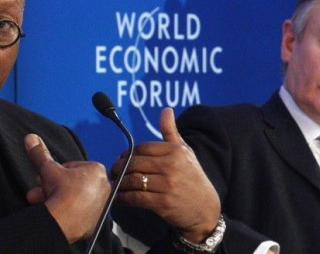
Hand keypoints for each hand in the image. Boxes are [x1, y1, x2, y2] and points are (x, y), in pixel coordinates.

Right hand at [24, 134, 110, 243]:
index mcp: (97, 170)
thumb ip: (40, 153)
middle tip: (40, 189)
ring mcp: (100, 206)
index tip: (46, 176)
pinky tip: (54, 214)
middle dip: (53, 186)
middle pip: (73, 183)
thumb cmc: (61, 193)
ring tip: (41, 202)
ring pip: (75, 199)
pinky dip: (67, 213)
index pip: (72, 167)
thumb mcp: (48, 169)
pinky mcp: (95, 222)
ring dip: (58, 199)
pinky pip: (79, 214)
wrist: (63, 222)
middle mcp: (103, 187)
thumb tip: (31, 138)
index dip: (55, 171)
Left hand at [112, 108, 220, 242]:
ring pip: (133, 180)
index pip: (142, 148)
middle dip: (119, 167)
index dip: (128, 153)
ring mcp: (167, 185)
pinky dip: (124, 198)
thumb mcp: (185, 152)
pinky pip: (136, 197)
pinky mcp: (163, 203)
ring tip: (114, 184)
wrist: (205, 208)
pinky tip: (119, 197)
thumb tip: (166, 110)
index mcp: (176, 151)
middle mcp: (172, 166)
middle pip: (135, 163)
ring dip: (119, 183)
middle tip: (113, 171)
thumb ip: (171, 131)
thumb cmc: (192, 177)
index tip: (121, 158)